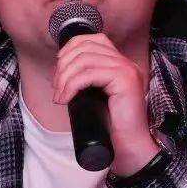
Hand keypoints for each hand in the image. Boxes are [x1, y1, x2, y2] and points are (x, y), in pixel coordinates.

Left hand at [53, 34, 159, 176]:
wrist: (129, 148)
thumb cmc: (112, 129)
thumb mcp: (96, 98)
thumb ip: (87, 82)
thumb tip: (61, 73)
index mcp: (121, 65)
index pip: (94, 39)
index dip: (71, 48)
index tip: (59, 69)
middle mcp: (126, 63)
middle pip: (87, 46)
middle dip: (64, 65)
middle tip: (57, 88)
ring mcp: (127, 70)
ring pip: (85, 59)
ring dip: (65, 77)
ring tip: (60, 96)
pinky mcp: (125, 80)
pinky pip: (90, 74)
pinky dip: (72, 85)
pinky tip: (66, 99)